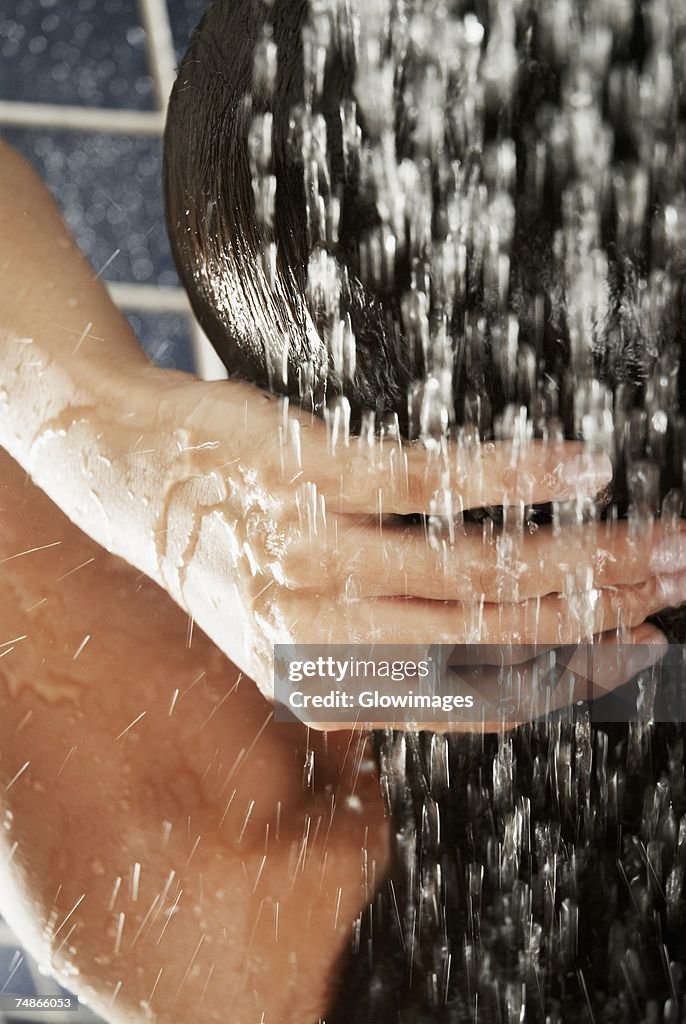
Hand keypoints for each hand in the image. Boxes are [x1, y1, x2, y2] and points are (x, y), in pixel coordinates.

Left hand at [48, 369, 679, 715]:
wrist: (130, 472)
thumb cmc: (231, 544)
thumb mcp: (296, 623)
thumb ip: (381, 650)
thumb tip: (492, 641)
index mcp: (326, 685)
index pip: (474, 695)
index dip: (570, 674)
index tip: (639, 645)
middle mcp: (322, 634)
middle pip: (492, 634)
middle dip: (601, 610)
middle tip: (676, 578)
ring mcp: (317, 554)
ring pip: (476, 570)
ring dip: (582, 553)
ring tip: (656, 534)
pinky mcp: (313, 476)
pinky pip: (433, 484)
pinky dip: (518, 475)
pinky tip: (580, 463)